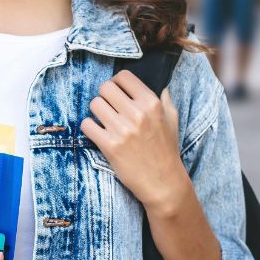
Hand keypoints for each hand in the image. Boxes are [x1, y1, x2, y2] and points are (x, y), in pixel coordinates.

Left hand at [80, 70, 189, 215]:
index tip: (117, 91)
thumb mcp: (172, 121)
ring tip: (104, 121)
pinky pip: (87, 125)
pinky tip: (98, 133)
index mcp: (152, 103)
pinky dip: (89, 128)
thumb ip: (166, 101)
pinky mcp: (110, 146)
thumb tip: (162, 87)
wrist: (163, 183)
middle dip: (105, 96)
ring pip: (94, 104)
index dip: (117, 82)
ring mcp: (123, 130)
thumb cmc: (167, 151)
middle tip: (109, 107)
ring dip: (97, 112)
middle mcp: (137, 113)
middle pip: (105, 88)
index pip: (124, 76)